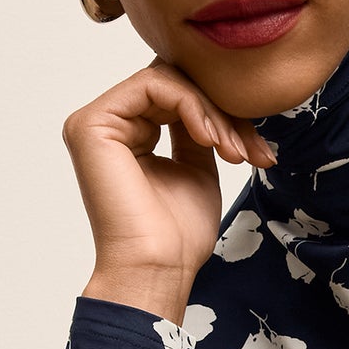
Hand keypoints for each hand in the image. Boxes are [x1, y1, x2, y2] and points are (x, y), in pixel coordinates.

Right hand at [65, 61, 278, 322]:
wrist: (159, 266)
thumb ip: (198, 130)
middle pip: (177, 85)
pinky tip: (211, 140)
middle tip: (249, 151)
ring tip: (233, 151)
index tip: (256, 151)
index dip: (224, 115)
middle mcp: (109, 124)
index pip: (180, 98)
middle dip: (224, 114)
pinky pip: (154, 86)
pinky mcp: (92, 124)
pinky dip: (192, 107)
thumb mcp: (198, 168)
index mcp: (128, 134)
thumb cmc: (178, 234)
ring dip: (213, 113)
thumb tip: (214, 99)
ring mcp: (97, 122)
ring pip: (169, 82)